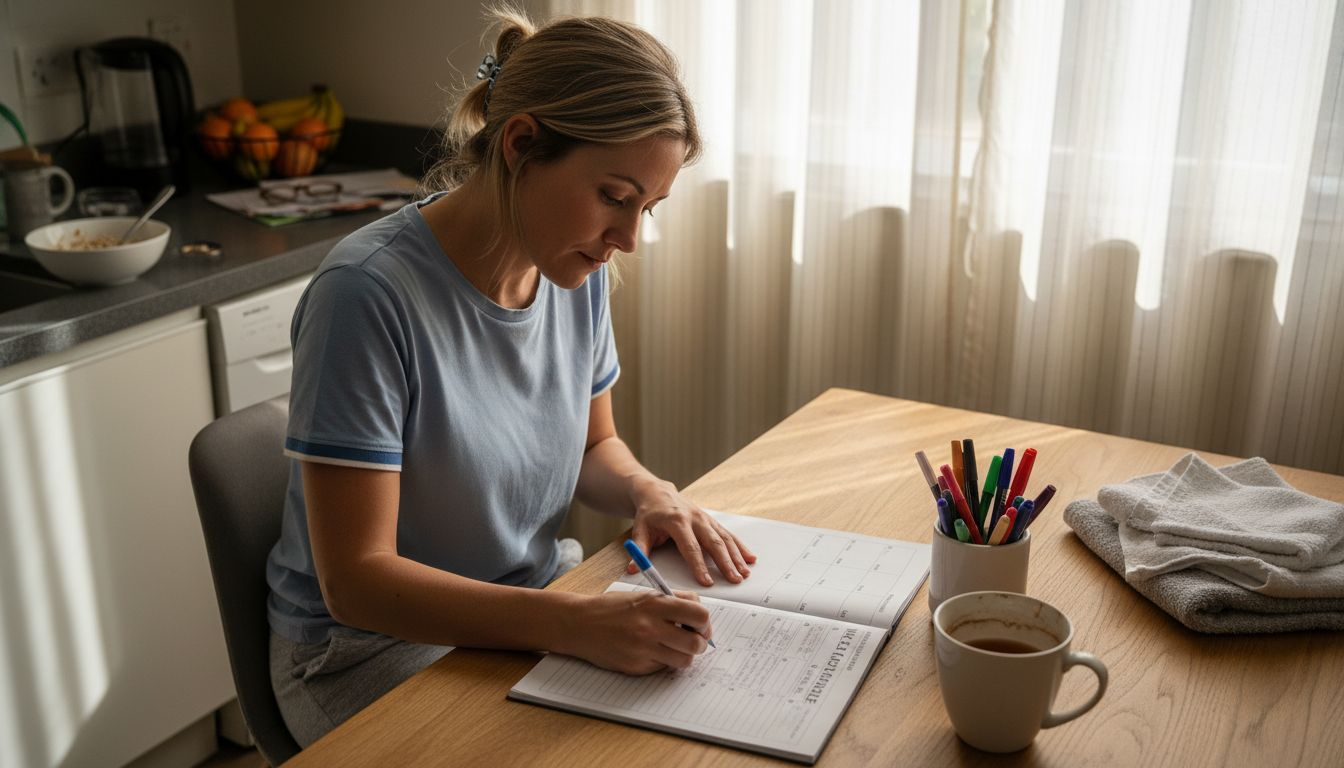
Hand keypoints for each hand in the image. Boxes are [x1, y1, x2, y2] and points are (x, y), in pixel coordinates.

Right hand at [562, 589, 711, 674]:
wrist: (580, 624)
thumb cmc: (613, 607)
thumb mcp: (644, 594)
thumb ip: (673, 600)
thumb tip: (700, 615)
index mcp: (655, 604)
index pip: (699, 615)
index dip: (705, 622)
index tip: (700, 625)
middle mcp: (651, 627)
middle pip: (695, 643)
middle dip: (699, 643)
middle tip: (692, 639)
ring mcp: (643, 650)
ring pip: (684, 660)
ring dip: (684, 655)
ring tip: (673, 646)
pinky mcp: (637, 666)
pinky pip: (663, 668)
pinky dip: (664, 661)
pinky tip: (652, 651)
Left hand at [627, 476, 756, 586]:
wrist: (657, 492)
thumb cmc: (649, 514)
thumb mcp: (640, 529)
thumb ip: (640, 549)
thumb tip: (634, 569)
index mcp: (677, 521)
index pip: (689, 547)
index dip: (698, 565)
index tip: (706, 582)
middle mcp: (695, 518)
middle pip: (713, 543)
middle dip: (725, 563)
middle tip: (735, 580)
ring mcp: (705, 518)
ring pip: (724, 538)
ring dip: (736, 556)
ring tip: (745, 573)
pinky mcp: (711, 520)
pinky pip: (728, 534)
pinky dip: (740, 546)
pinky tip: (750, 557)